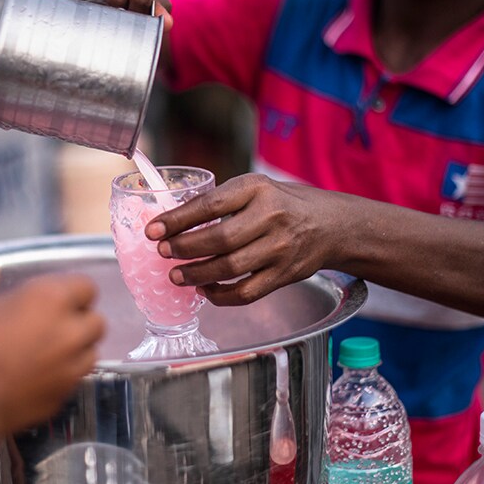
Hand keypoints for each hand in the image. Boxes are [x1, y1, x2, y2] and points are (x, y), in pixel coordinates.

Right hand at [0, 261, 105, 433]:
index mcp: (51, 299)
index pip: (86, 286)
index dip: (72, 290)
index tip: (53, 296)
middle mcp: (70, 333)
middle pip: (96, 321)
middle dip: (80, 320)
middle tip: (52, 323)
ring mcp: (70, 368)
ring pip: (91, 353)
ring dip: (77, 349)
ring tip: (48, 351)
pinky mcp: (63, 397)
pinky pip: (74, 381)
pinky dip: (63, 376)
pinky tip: (38, 377)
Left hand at [145, 174, 346, 305]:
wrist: (331, 225)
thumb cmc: (282, 203)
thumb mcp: (255, 188)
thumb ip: (221, 201)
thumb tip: (172, 221)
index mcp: (257, 189)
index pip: (210, 204)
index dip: (177, 219)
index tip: (153, 230)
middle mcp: (271, 217)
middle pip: (219, 239)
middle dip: (184, 248)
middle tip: (164, 253)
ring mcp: (280, 249)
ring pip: (230, 268)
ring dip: (196, 275)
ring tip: (176, 275)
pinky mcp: (284, 275)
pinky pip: (246, 292)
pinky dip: (220, 295)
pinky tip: (204, 290)